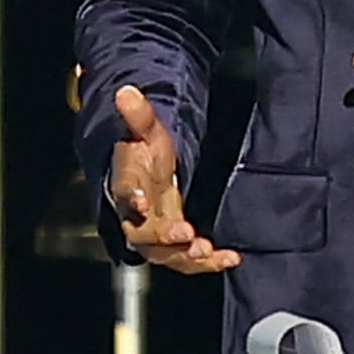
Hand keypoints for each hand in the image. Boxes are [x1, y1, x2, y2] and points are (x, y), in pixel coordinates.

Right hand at [102, 84, 240, 273]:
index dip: (130, 198)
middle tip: (185, 234)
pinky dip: (208, 262)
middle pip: (141, 234)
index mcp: (126, 185)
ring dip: (185, 257)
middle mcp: (137, 215)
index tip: (140, 201)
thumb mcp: (146, 129)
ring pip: (164, 254)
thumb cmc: (144, 153)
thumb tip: (126, 91)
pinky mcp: (176, 244)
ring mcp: (156, 233)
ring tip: (207, 252)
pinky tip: (230, 258)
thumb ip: (138, 115)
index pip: (122, 193)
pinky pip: (188, 259)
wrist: (146, 174)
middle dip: (162, 237)